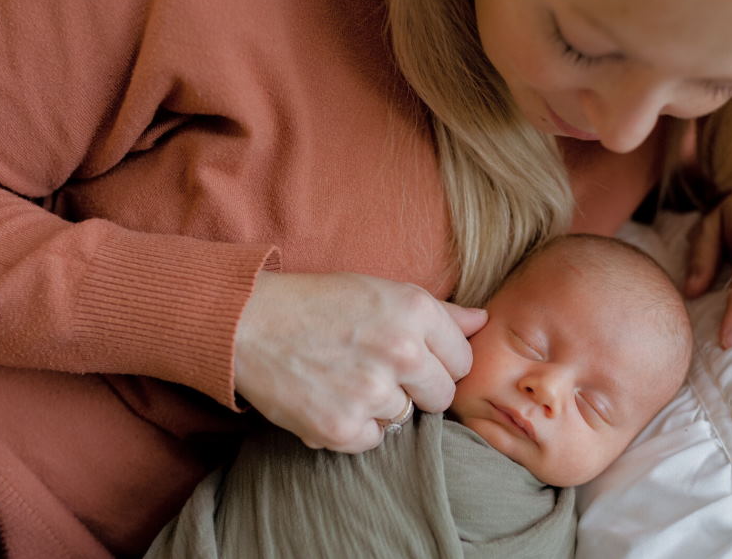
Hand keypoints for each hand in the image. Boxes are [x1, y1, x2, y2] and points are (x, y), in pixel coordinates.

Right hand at [232, 271, 486, 451]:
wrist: (248, 323)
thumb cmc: (317, 303)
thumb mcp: (382, 290)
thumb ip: (439, 312)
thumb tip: (482, 322)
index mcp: (415, 311)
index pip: (463, 359)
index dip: (438, 360)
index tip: (410, 356)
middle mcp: (401, 352)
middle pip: (442, 396)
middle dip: (418, 388)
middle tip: (379, 370)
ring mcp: (372, 393)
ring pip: (406, 418)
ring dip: (382, 406)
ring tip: (347, 378)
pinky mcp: (342, 427)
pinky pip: (373, 440)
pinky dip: (354, 427)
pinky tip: (331, 397)